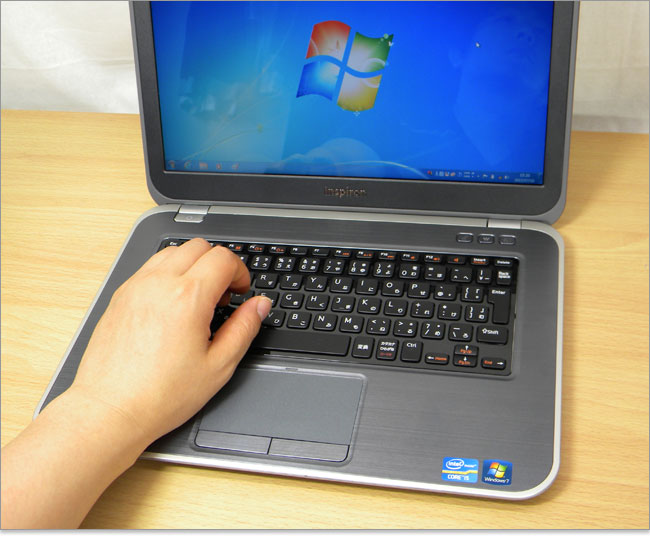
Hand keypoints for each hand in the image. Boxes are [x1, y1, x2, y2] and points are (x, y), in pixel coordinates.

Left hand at [69, 238, 271, 444]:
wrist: (111, 410)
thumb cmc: (161, 395)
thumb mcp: (218, 366)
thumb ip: (244, 328)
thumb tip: (259, 305)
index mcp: (187, 298)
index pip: (223, 258)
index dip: (240, 272)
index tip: (240, 292)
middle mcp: (159, 284)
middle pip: (199, 247)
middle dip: (218, 264)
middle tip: (222, 295)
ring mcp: (136, 286)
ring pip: (173, 252)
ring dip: (192, 265)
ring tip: (197, 298)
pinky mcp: (121, 295)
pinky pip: (150, 267)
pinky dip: (168, 273)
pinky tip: (172, 304)